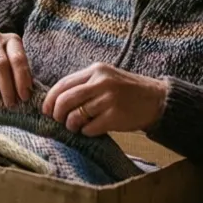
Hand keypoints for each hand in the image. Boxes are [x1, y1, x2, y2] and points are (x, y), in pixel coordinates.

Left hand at [41, 62, 168, 136]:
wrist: (156, 99)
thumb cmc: (127, 91)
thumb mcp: (106, 78)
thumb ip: (84, 84)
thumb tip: (56, 100)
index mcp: (96, 70)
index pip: (63, 84)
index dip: (50, 99)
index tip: (46, 110)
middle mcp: (101, 82)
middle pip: (65, 100)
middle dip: (57, 114)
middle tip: (59, 120)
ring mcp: (109, 99)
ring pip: (76, 116)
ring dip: (71, 125)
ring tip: (76, 126)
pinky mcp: (115, 116)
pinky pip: (89, 128)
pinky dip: (86, 132)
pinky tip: (91, 129)